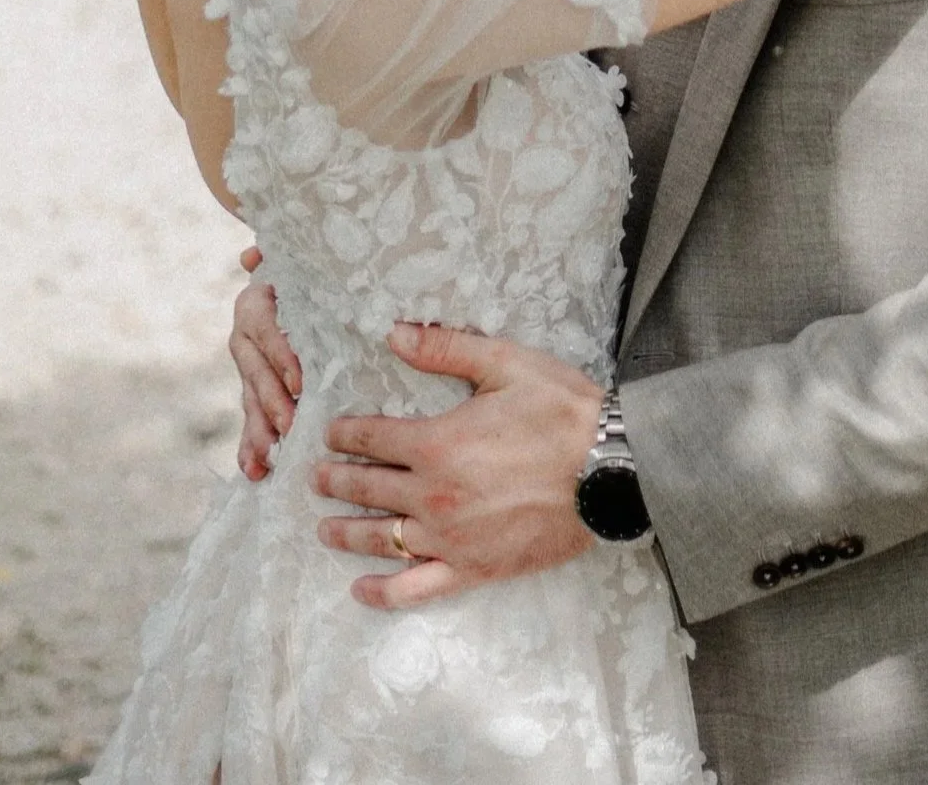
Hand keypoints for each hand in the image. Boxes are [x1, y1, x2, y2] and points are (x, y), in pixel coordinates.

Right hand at [229, 247, 300, 480]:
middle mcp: (247, 333)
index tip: (301, 381)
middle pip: (254, 369)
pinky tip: (256, 471)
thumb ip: (280, 255)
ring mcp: (249, 365)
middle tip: (292, 424)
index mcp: (259, 300)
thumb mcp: (309, 263)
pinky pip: (249, 419)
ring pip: (250, 398)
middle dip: (272, 399)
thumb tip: (250, 256)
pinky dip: (251, 446)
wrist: (309, 285)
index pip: (263, 326)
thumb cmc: (319, 273)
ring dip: (258, 429)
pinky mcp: (256, 392)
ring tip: (270, 457)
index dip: (280, 353)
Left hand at [313, 324, 601, 610]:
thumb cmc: (562, 412)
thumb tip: (394, 334)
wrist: (611, 470)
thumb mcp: (506, 364)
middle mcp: (432, 495)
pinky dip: (383, 593)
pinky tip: (361, 589)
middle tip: (315, 477)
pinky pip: (416, 589)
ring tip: (325, 527)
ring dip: (347, 531)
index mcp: (437, 442)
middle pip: (369, 488)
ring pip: (382, 538)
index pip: (374, 437)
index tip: (332, 433)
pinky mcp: (473, 569)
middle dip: (337, 480)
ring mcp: (450, 538)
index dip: (347, 434)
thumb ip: (446, 349)